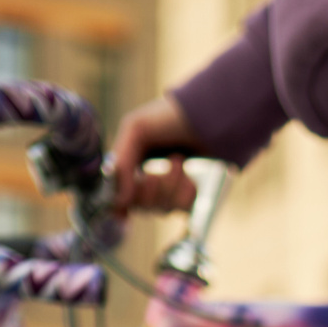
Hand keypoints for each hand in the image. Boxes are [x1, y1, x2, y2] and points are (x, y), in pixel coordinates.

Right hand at [107, 94, 202, 213]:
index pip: (118, 197)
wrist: (209, 116)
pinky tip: (190, 178)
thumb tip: (120, 200)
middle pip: (141, 205)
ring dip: (172, 186)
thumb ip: (122, 163)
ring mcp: (165, 190)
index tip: (140, 181)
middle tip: (168, 161)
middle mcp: (142, 179)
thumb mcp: (135, 129)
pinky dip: (187, 195)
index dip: (127, 197)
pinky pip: (182, 210)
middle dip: (155, 187)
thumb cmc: (169, 117)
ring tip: (180, 160)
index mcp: (126, 164)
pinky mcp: (186, 195)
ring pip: (161, 209)